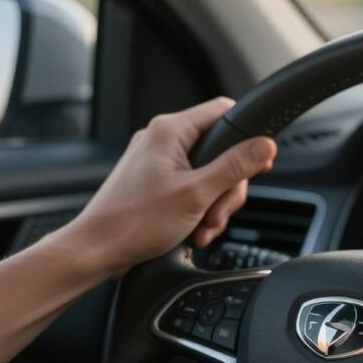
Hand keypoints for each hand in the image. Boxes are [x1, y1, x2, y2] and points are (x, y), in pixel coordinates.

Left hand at [59, 97, 276, 276]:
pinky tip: (193, 230)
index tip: (258, 162)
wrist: (96, 251)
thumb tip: (265, 146)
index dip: (247, 135)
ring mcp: (156, 161)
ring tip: (202, 227)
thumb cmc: (134, 222)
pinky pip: (191, 186)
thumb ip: (235, 167)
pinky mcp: (154, 181)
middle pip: (220, 150)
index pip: (224, 111)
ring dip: (213, 204)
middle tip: (218, 212)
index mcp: (170, 130)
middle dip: (226, 187)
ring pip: (208, 173)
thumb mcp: (197, 194)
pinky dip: (198, 208)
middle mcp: (161, 139)